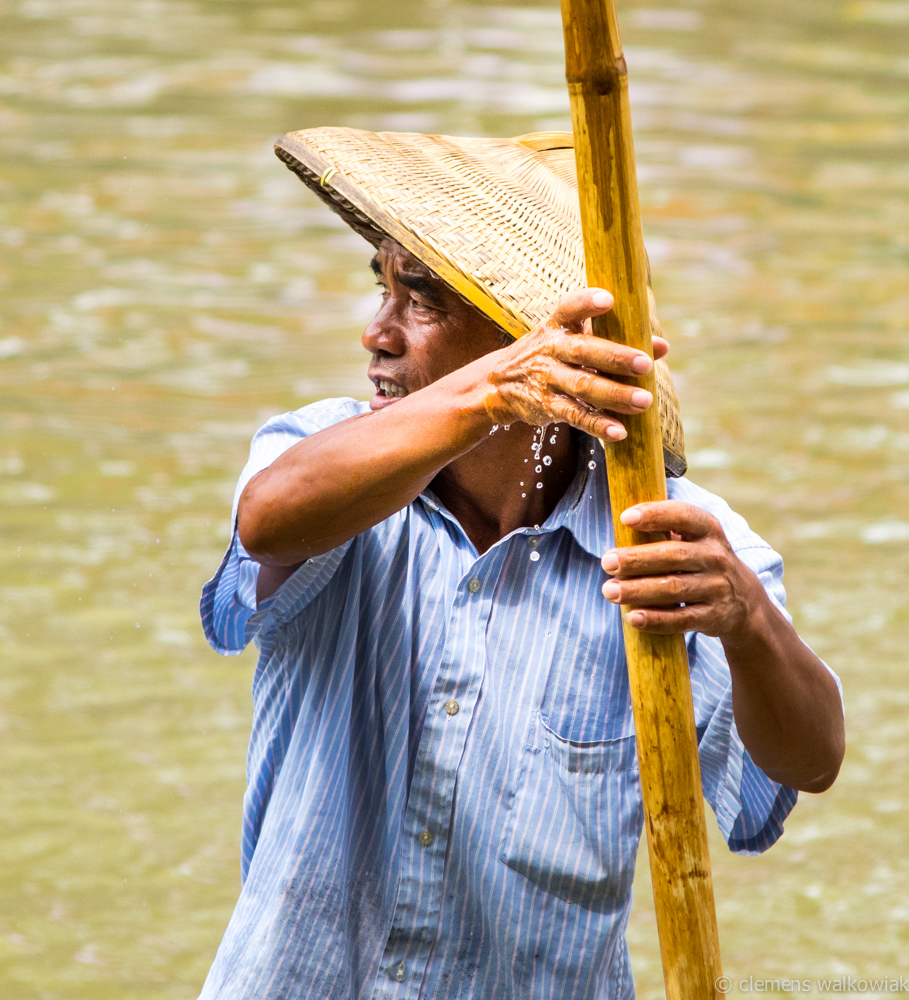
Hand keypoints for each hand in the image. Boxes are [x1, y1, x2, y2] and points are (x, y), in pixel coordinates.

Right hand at [483, 288, 668, 440]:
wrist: (500, 384)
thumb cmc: (551, 355)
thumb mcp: (571, 338)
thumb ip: (614, 339)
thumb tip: (663, 347)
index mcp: (557, 326)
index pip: (569, 308)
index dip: (586, 303)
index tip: (608, 300)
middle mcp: (550, 350)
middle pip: (583, 351)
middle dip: (615, 357)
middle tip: (646, 364)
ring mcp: (547, 379)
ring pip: (582, 386)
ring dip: (615, 394)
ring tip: (644, 402)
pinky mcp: (546, 406)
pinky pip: (574, 416)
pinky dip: (597, 424)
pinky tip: (619, 431)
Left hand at [600, 501, 762, 637]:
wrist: (743, 600)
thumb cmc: (700, 561)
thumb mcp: (694, 539)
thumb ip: (664, 530)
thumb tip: (619, 525)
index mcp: (708, 530)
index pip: (683, 516)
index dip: (655, 515)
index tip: (626, 518)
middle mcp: (715, 556)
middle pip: (673, 555)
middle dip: (636, 559)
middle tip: (607, 562)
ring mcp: (717, 587)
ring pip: (674, 589)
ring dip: (638, 590)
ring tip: (609, 591)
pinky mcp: (714, 616)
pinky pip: (682, 619)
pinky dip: (656, 620)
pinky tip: (633, 617)